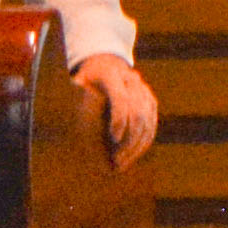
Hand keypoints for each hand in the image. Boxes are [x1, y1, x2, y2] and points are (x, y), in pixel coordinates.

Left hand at [75, 54, 161, 170]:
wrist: (102, 64)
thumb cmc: (83, 81)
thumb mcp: (75, 84)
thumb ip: (76, 95)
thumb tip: (78, 102)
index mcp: (110, 74)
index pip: (121, 98)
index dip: (120, 120)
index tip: (113, 139)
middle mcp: (130, 80)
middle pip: (138, 112)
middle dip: (128, 139)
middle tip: (116, 160)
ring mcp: (143, 90)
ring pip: (147, 120)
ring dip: (136, 145)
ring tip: (122, 163)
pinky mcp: (150, 101)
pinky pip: (152, 123)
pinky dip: (143, 142)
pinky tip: (132, 156)